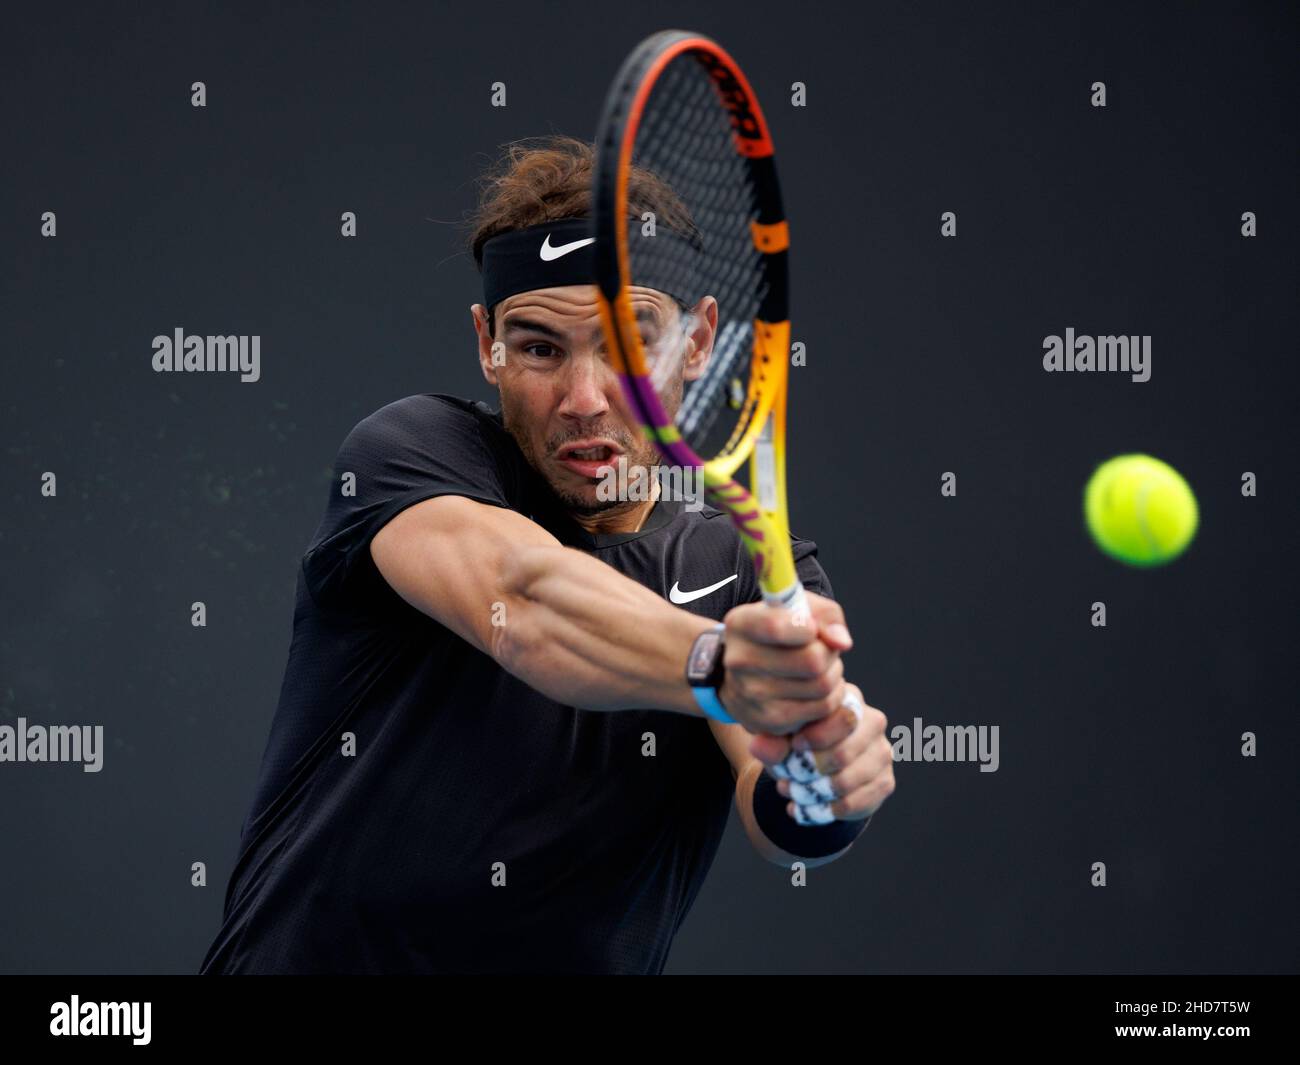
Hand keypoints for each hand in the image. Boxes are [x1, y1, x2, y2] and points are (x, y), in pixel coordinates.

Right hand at [715, 591, 850, 735]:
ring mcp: (752, 695)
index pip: (776, 627)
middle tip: (825, 650)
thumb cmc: (780, 633)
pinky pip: (822, 709)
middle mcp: (739, 661)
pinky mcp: (769, 721)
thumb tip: (841, 642)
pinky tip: (818, 688)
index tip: (812, 628)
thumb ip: (825, 615)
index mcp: (741, 625)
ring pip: (822, 686)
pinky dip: (831, 696)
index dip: (808, 628)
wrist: (748, 673)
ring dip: (833, 675)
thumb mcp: (798, 609)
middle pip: (812, 660)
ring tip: (821, 668)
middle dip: (829, 653)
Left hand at [749, 681, 894, 822]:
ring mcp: (882, 752)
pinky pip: (854, 803)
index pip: (842, 717)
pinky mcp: (885, 781)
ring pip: (846, 782)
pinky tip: (805, 808)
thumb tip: (759, 747)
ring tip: (792, 792)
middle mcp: (873, 722)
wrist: (815, 768)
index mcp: (849, 699)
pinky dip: (825, 810)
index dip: (816, 737)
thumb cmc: (797, 742)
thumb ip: (770, 740)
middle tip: (787, 779)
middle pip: (843, 755)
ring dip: (813, 794)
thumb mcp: (780, 737)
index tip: (795, 747)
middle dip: (809, 772)